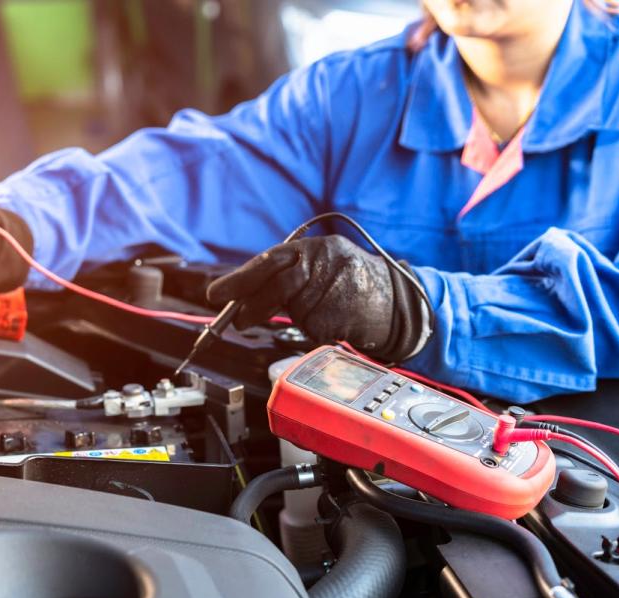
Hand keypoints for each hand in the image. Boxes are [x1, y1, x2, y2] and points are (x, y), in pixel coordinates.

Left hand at [206, 235, 428, 361]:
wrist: (402, 300)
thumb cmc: (354, 284)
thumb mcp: (323, 266)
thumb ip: (288, 274)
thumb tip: (243, 294)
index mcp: (316, 246)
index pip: (268, 260)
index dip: (239, 278)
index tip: (216, 294)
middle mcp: (325, 260)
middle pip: (276, 285)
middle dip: (252, 305)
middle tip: (238, 321)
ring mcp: (336, 286)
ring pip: (295, 310)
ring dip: (300, 318)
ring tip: (325, 310)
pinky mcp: (343, 312)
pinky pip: (314, 328)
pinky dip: (319, 330)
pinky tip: (338, 320)